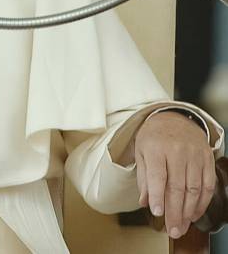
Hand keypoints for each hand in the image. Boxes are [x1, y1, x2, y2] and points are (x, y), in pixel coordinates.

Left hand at [134, 111, 215, 238]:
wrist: (174, 118)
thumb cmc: (153, 137)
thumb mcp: (141, 152)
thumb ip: (143, 178)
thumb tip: (145, 202)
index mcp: (156, 148)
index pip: (157, 176)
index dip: (158, 196)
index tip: (157, 213)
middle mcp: (177, 151)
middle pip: (177, 186)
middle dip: (174, 211)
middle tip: (172, 229)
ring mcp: (194, 155)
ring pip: (194, 188)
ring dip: (189, 211)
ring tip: (182, 226)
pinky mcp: (207, 159)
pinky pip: (208, 185)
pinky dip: (202, 202)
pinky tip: (194, 213)